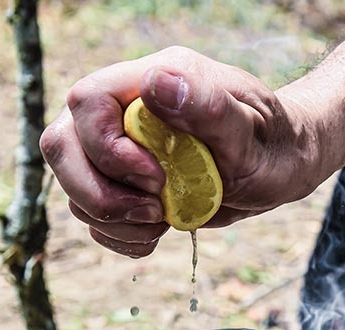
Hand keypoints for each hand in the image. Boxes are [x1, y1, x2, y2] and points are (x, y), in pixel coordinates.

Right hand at [40, 46, 327, 256]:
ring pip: (73, 186)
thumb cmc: (274, 144)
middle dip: (99, 193)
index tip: (157, 179)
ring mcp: (121, 146)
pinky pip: (92, 214)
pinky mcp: (124, 182)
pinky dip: (119, 235)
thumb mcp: (250, 133)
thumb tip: (156, 83)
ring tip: (165, 219)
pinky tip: (157, 233)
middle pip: (62, 145)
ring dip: (114, 219)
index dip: (107, 148)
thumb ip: (207, 107)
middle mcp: (127, 109)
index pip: (86, 101)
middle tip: (155, 210)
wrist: (282, 165)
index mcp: (154, 79)